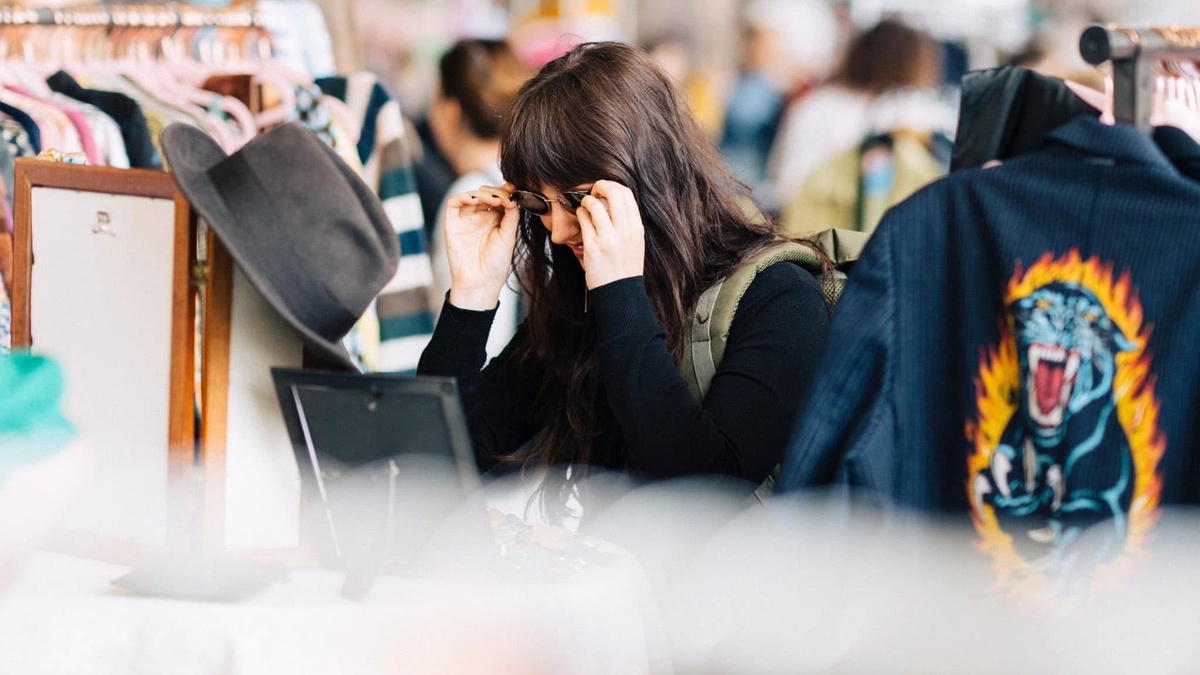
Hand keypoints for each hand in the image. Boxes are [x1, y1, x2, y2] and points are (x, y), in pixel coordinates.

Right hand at [444, 183, 519, 309]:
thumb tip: (514, 196)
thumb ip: (511, 215)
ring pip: (472, 195)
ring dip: (484, 193)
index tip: (516, 192)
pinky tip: (476, 200)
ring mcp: (466, 219)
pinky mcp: (452, 222)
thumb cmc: (496, 263)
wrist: (480, 281)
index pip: (500, 197)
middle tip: (507, 198)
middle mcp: (480, 217)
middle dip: (497, 192)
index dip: (507, 192)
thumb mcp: (508, 236)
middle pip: (487, 194)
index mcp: (495, 219)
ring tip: (496, 200)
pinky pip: (454, 202)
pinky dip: (464, 196)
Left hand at [576, 180, 644, 288]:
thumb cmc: (624, 269)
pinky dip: (580, 213)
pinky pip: (584, 220)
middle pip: (613, 192)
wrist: (620, 293)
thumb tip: (611, 202)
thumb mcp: (635, 242)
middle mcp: (625, 231)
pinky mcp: (593, 246)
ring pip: (595, 204)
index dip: (613, 186)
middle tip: (593, 191)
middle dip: (600, 185)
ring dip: (586, 200)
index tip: (605, 190)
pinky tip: (581, 217)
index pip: (627, 194)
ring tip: (585, 205)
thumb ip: (627, 223)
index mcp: (636, 228)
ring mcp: (609, 238)